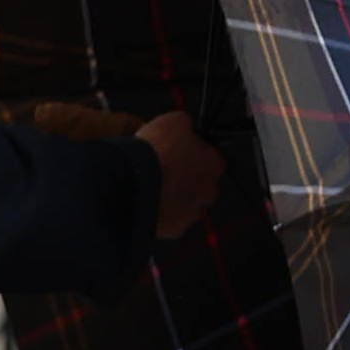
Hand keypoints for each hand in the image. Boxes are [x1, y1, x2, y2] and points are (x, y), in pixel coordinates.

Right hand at [139, 109, 225, 241]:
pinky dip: (159, 212)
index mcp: (213, 162)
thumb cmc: (156, 154)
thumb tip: (184, 125)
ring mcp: (192, 212)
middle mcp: (208, 190)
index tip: (178, 151)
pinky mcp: (174, 228)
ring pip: (185, 203)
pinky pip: (169, 220)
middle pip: (200, 183)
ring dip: (171, 196)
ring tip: (150, 187)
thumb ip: (184, 125)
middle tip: (163, 170)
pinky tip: (145, 202)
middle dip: (184, 178)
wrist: (135, 185)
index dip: (192, 152)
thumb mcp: (172, 121)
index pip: (211, 156)